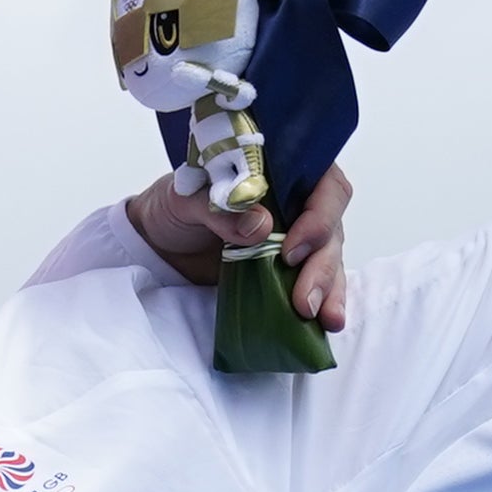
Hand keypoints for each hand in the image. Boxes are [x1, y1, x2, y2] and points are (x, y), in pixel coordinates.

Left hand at [126, 161, 351, 331]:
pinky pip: (316, 280)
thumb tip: (260, 225)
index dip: (318, 217)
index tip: (291, 251)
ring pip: (329, 258)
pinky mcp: (290, 267)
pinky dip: (324, 299)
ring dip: (329, 288)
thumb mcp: (187, 199)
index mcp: (285, 170)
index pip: (324, 186)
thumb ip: (220, 207)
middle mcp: (301, 201)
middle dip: (322, 266)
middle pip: (331, 228)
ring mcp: (299, 235)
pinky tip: (326, 321)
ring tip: (325, 318)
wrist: (161, 238)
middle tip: (304, 300)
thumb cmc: (177, 206)